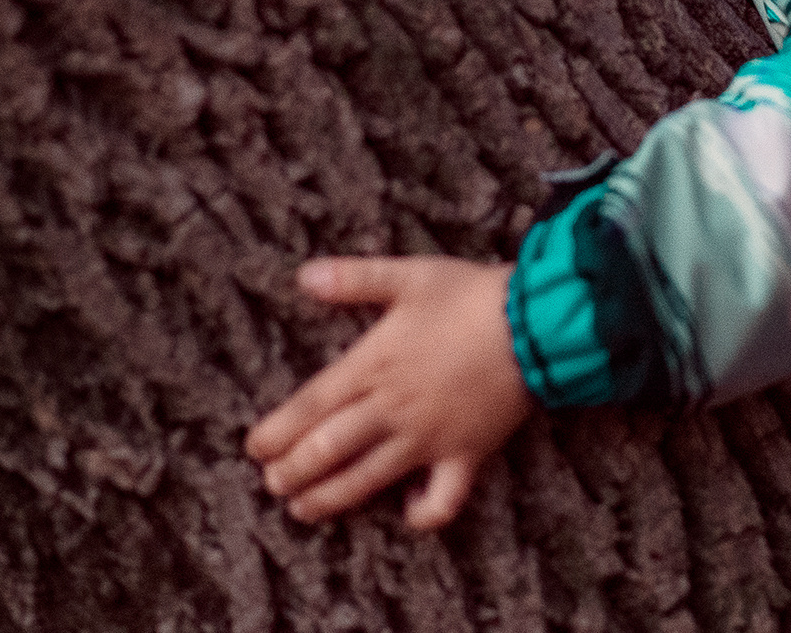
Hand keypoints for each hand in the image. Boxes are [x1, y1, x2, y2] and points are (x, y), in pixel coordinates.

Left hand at [246, 256, 534, 530]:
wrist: (536, 323)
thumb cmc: (471, 296)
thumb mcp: (410, 275)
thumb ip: (355, 278)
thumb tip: (304, 276)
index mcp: (374, 365)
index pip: (310, 407)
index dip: (276, 432)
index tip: (254, 448)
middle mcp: (394, 409)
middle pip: (329, 451)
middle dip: (294, 472)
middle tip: (273, 484)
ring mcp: (429, 438)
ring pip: (368, 480)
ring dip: (331, 499)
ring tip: (304, 510)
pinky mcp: (466, 454)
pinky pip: (443, 499)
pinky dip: (424, 514)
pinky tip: (409, 514)